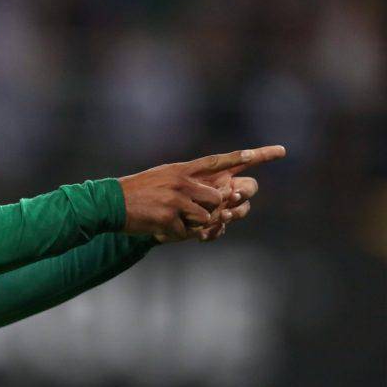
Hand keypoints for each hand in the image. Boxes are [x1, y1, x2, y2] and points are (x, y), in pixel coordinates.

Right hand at [119, 145, 285, 242]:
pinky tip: (160, 228)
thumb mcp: (163, 177)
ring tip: (171, 220)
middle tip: (193, 212)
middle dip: (213, 210)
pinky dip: (175, 235)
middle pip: (219, 198)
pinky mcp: (169, 218)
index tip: (278, 151)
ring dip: (192, 225)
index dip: (248, 157)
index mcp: (183, 169)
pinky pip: (187, 233)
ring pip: (206, 217)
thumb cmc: (138, 192)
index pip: (221, 161)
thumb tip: (212, 192)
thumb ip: (187, 181)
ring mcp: (177, 200)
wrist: (110, 203)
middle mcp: (183, 182)